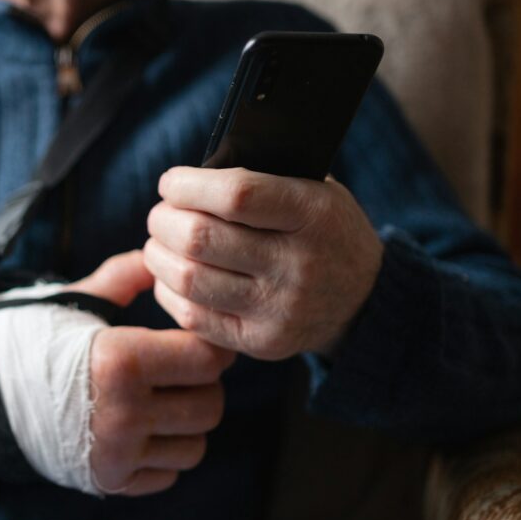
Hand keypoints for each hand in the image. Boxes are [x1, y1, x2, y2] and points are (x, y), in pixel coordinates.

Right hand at [67, 251, 235, 495]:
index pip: (207, 359)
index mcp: (120, 360)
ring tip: (162, 402)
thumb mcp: (78, 299)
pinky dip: (162, 455)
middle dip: (203, 386)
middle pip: (210, 405)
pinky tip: (140, 431)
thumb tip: (162, 260)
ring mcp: (117, 454)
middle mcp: (122, 412)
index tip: (196, 339)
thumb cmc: (34, 340)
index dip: (210, 346)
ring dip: (186, 424)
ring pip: (196, 446)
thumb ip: (126, 275)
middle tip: (181, 372)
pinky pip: (169, 475)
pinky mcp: (110, 482)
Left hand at [143, 166, 382, 359]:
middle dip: (164, 221)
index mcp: (313, 214)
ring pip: (189, 279)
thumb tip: (191, 178)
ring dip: (158, 256)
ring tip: (159, 243)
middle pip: (201, 238)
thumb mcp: (314, 192)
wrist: (362, 300)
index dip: (189, 186)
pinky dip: (169, 291)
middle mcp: (298, 264)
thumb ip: (261, 180)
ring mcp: (280, 309)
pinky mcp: (261, 342)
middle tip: (160, 215)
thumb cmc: (322, 232)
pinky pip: (193, 316)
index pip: (236, 195)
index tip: (170, 183)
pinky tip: (171, 276)